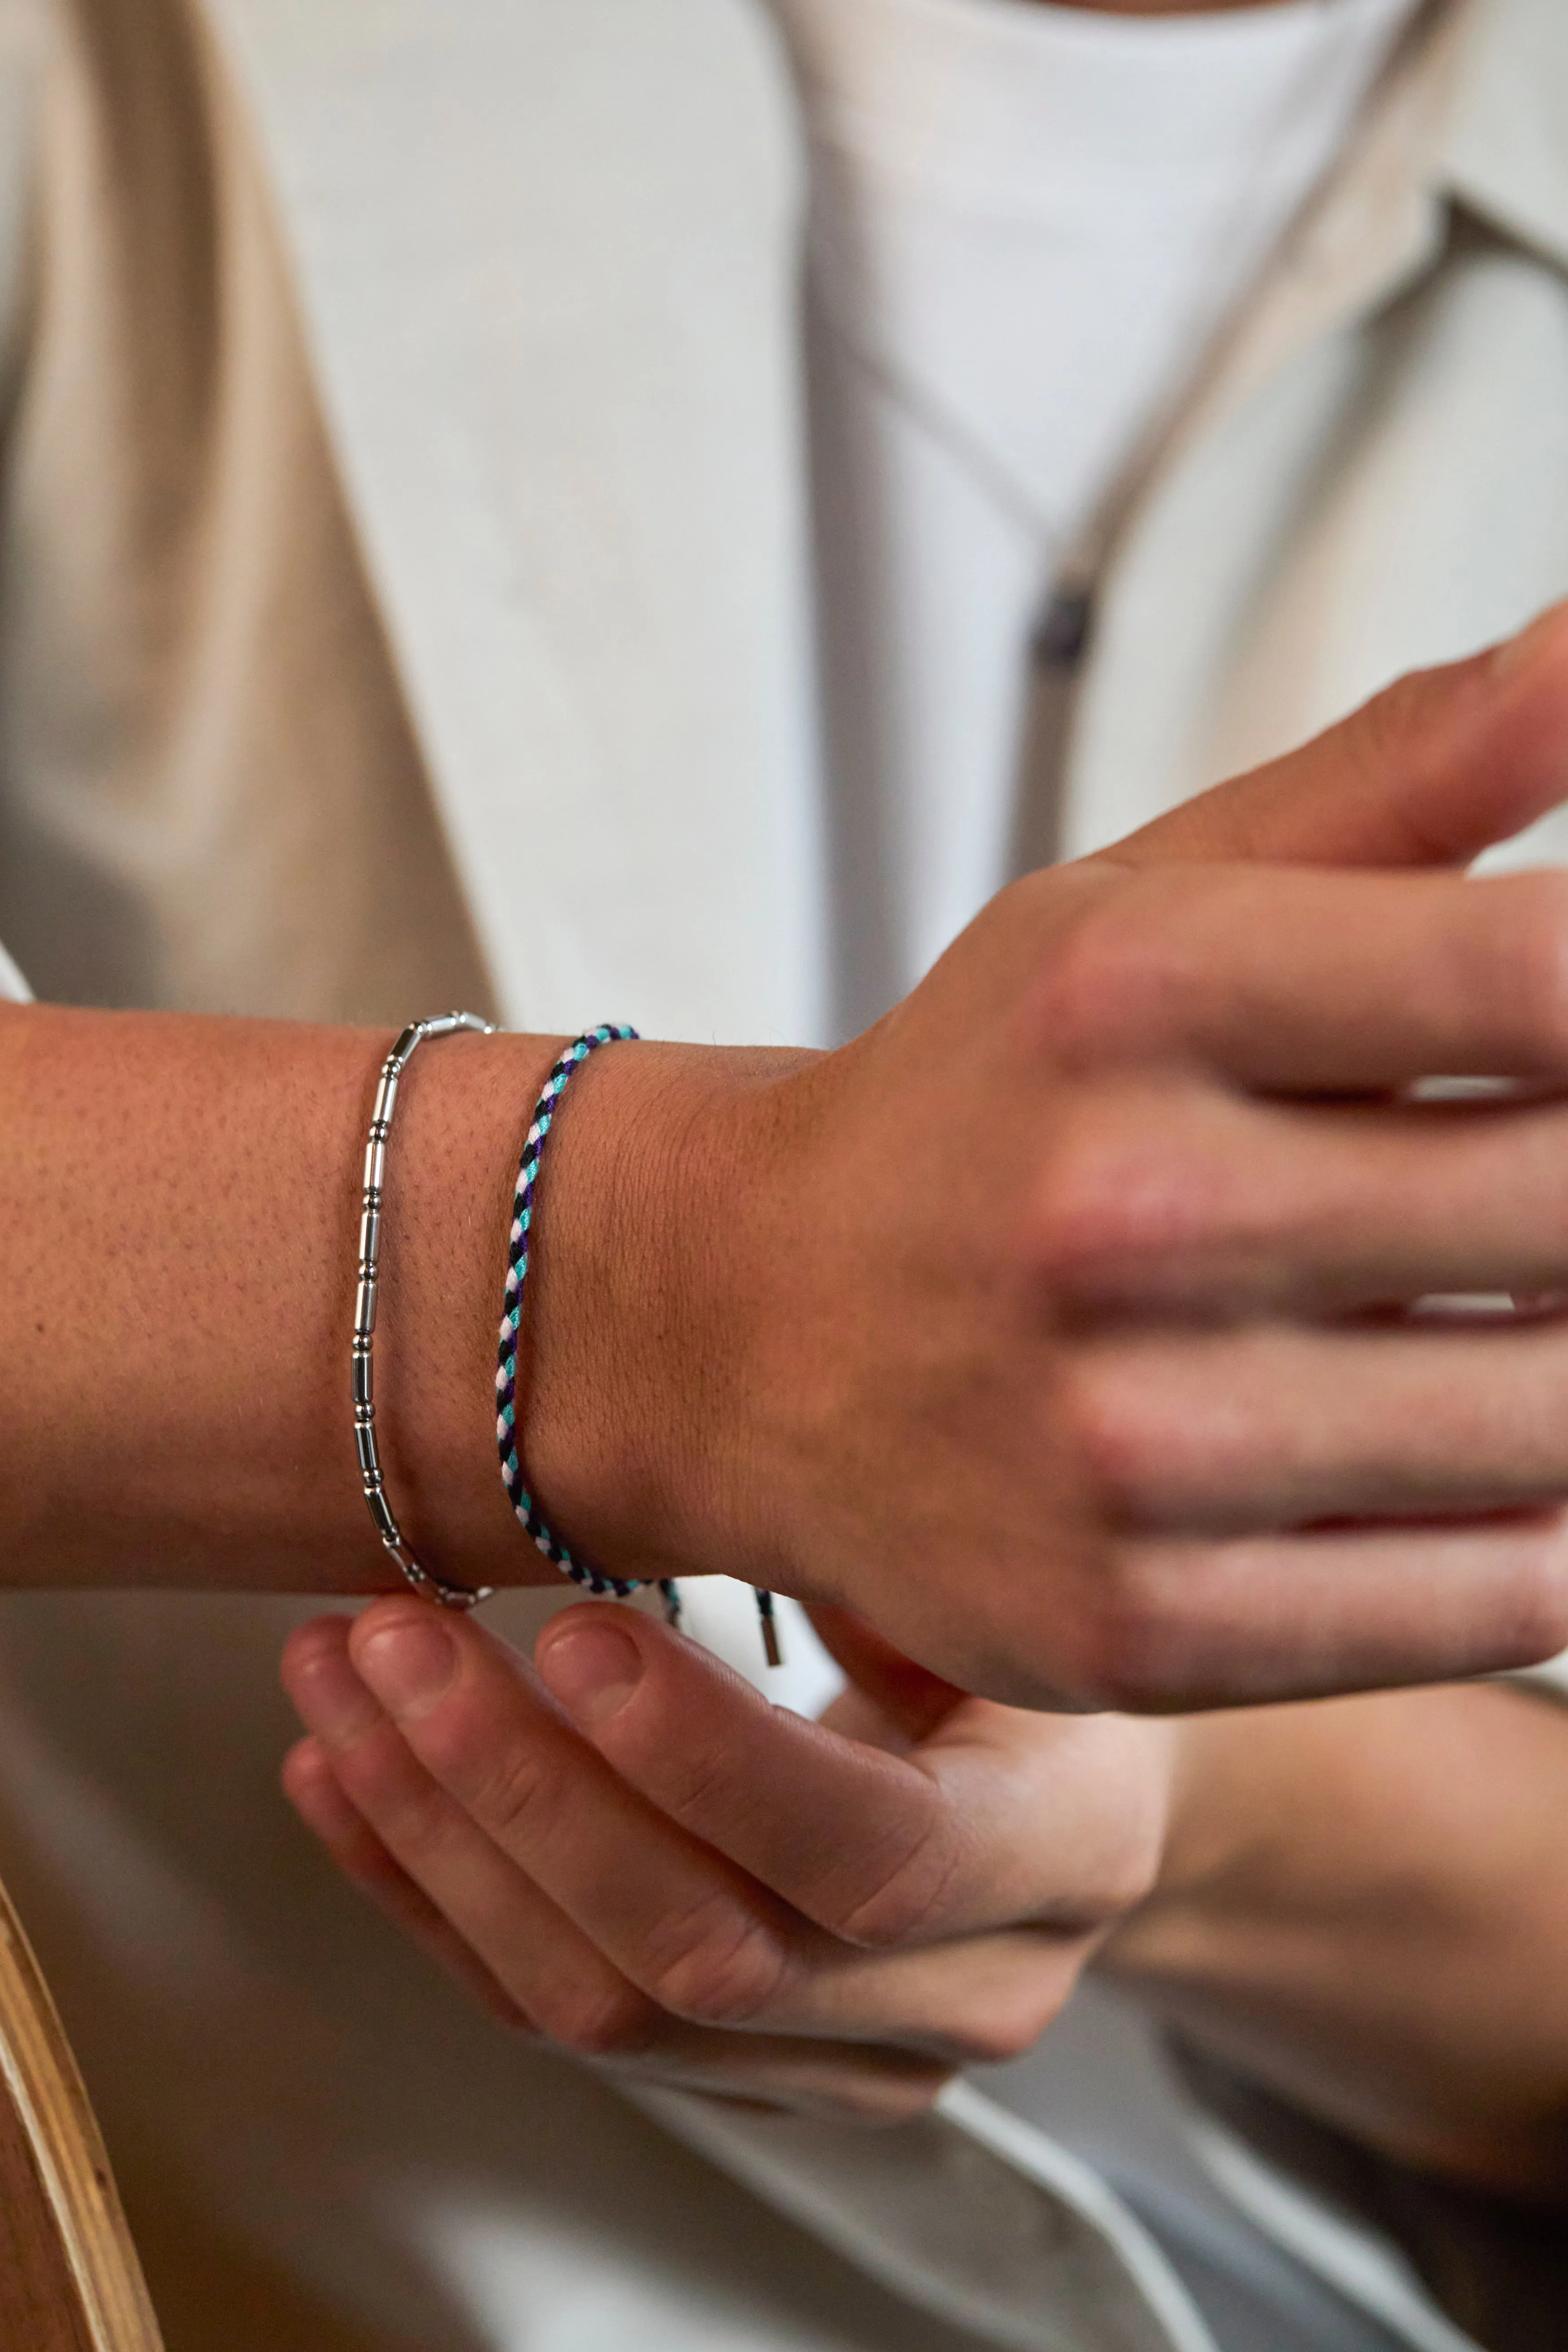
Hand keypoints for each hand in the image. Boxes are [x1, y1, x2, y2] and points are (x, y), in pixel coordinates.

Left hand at [280, 1598, 1174, 2120]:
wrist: (1069, 1786)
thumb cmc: (1036, 1637)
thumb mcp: (1010, 1576)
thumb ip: (889, 1551)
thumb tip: (721, 1457)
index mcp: (1057, 1857)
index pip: (871, 1857)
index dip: (710, 1759)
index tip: (573, 1628)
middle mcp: (960, 1998)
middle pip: (704, 1951)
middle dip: (523, 1793)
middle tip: (393, 1637)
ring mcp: (836, 2064)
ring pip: (600, 2006)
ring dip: (440, 1841)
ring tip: (334, 1687)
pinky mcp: (733, 2074)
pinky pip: (549, 2009)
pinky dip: (428, 1893)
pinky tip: (337, 1776)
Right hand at [525, 608, 1567, 1705]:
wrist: (748, 1331)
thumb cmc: (986, 1098)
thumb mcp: (1144, 903)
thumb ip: (1398, 781)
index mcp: (1130, 993)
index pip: (1541, 980)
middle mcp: (1119, 1214)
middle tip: (1550, 1186)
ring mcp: (1126, 1446)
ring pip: (1564, 1419)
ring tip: (1529, 1299)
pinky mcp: (1141, 1627)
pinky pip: (1492, 1595)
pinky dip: (1557, 1530)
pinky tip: (1507, 1452)